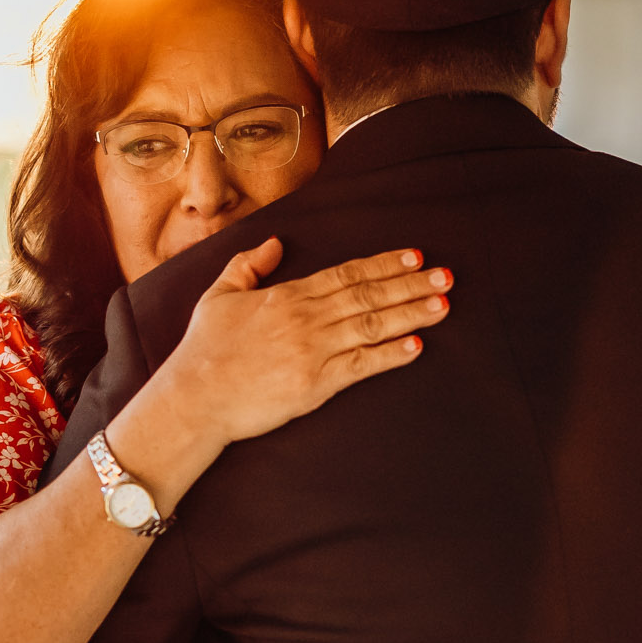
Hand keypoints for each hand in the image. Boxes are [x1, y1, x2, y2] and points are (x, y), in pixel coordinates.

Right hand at [156, 241, 450, 446]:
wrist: (195, 398)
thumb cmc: (203, 350)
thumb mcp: (219, 295)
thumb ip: (248, 265)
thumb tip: (276, 244)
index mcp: (286, 296)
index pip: (346, 274)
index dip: (384, 265)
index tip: (414, 257)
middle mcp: (306, 319)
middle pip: (368, 295)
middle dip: (410, 284)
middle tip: (446, 276)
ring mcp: (313, 352)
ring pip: (372, 326)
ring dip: (411, 314)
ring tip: (442, 304)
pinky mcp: (316, 385)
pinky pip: (362, 365)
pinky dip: (391, 355)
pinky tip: (417, 345)